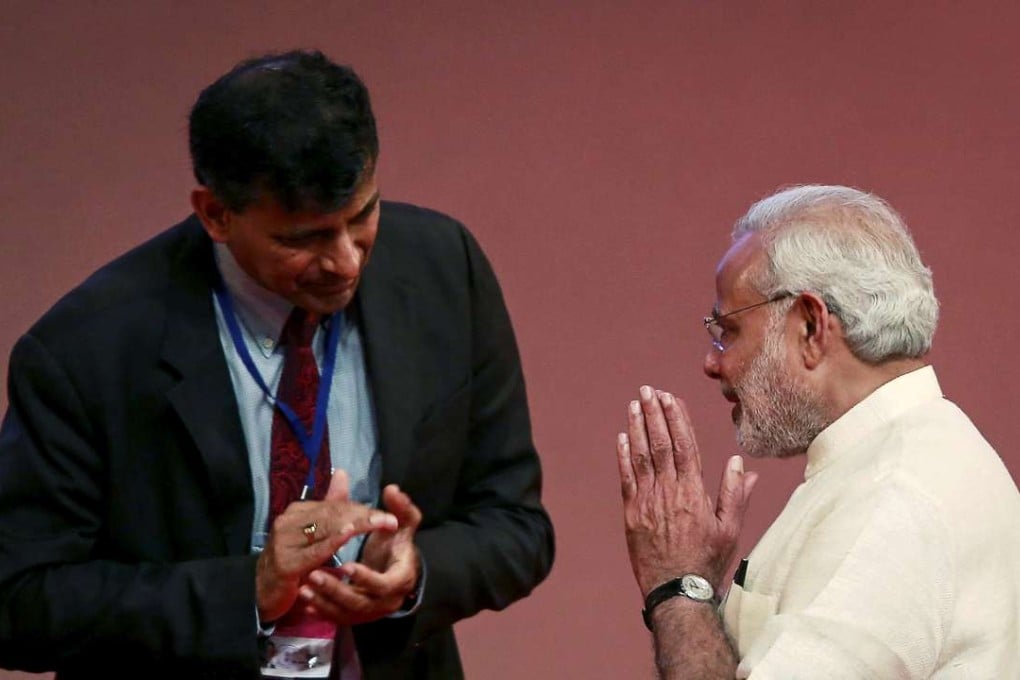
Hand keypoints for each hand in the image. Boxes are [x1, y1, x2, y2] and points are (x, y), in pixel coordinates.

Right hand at [255, 469, 397, 622]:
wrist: (264, 593)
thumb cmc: (292, 561)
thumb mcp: (313, 533)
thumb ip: (330, 505)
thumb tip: (342, 473)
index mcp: (297, 512)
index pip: (335, 506)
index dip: (362, 509)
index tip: (387, 514)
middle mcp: (289, 522)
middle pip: (333, 515)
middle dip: (364, 517)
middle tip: (389, 520)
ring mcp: (284, 541)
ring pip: (326, 529)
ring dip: (356, 526)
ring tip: (378, 524)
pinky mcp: (285, 563)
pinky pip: (314, 551)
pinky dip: (332, 542)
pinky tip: (348, 535)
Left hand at [299, 484, 422, 624]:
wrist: (397, 571)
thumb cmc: (397, 545)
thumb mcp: (403, 526)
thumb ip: (401, 508)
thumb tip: (392, 488)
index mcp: (401, 578)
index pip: (384, 584)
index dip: (365, 577)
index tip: (345, 565)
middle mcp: (387, 601)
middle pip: (360, 602)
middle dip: (335, 589)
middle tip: (312, 574)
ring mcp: (370, 612)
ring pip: (345, 613)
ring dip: (323, 601)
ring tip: (303, 588)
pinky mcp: (356, 617)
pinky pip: (337, 618)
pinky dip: (321, 610)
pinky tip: (305, 602)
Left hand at [617, 385, 757, 595]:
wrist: (676, 592)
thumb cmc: (707, 562)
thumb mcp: (729, 530)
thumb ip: (735, 495)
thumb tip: (739, 464)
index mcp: (694, 493)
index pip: (684, 445)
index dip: (676, 418)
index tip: (670, 397)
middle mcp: (669, 492)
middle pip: (660, 444)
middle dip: (654, 414)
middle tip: (648, 390)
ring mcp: (647, 502)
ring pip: (640, 456)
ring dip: (636, 428)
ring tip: (634, 404)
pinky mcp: (632, 514)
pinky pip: (626, 478)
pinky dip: (622, 456)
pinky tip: (621, 438)